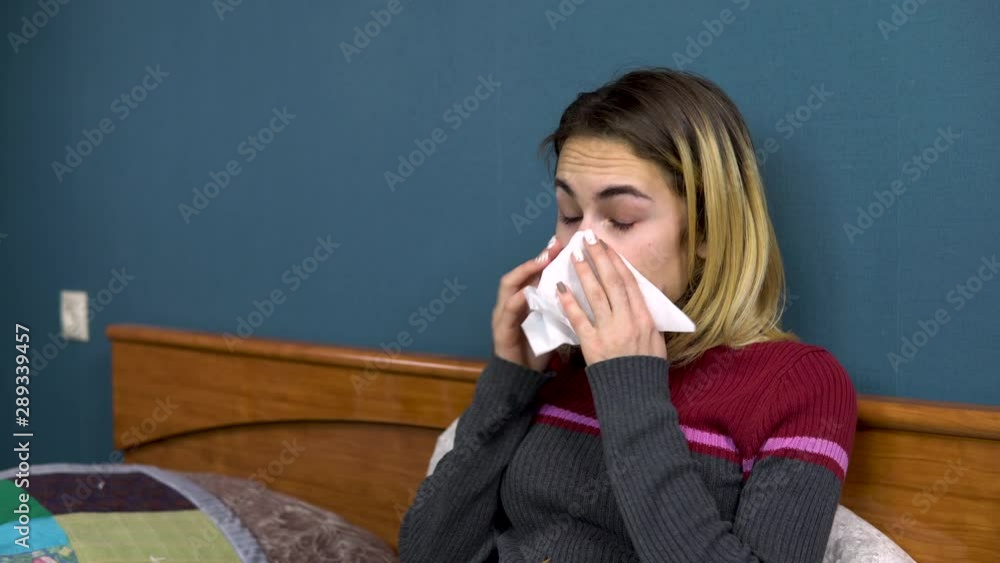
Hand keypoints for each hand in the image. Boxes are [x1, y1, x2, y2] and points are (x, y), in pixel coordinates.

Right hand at [492, 236, 564, 371]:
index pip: (532, 274)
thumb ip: (561, 308)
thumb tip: (586, 292)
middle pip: (519, 274)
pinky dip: (518, 299)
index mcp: (523, 301)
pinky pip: (509, 310)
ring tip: (541, 262)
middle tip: (553, 248)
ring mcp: (503, 316)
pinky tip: (529, 292)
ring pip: (509, 286)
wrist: (520, 379)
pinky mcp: (501, 330)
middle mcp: (510, 304)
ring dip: (525, 272)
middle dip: (535, 259)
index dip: (545, 258)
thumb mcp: (553, 325)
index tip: (562, 244)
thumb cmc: (537, 351)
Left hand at [555, 230, 666, 365]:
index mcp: (645, 317)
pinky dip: (569, 302)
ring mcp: (610, 331)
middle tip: (588, 239)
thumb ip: (648, 315)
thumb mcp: (656, 339)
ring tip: (574, 256)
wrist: (635, 395)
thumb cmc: (646, 368)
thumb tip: (643, 293)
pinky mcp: (592, 344)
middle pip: (612, 282)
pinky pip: (579, 319)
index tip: (606, 245)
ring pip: (596, 295)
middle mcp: (628, 319)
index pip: (629, 282)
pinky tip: (560, 288)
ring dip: (584, 273)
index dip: (616, 261)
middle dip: (599, 258)